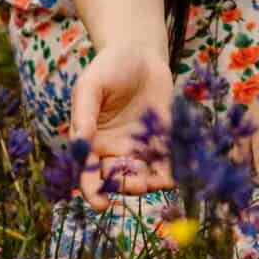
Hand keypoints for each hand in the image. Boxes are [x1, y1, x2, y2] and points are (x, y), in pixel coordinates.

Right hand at [70, 44, 175, 209]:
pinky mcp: (163, 141)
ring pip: (143, 175)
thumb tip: (80, 141)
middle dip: (126, 186)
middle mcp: (114, 151)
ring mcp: (139, 148)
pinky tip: (179, 175)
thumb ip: (84, 113)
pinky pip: (167, 162)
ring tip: (158, 182)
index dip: (93, 192)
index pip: (89, 175)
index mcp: (92, 143)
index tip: (100, 204)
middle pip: (117, 179)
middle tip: (138, 185)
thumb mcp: (90, 86)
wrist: (139, 53)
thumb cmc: (108, 68)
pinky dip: (172, 171)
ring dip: (150, 183)